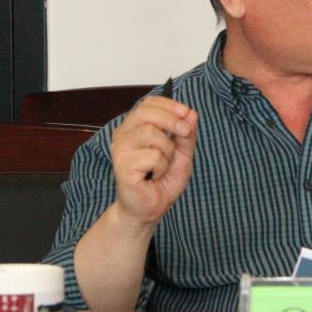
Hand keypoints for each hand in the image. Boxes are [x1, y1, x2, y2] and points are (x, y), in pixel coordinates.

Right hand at [109, 95, 198, 226]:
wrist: (152, 208)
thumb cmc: (162, 180)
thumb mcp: (182, 154)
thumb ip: (186, 134)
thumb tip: (191, 113)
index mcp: (135, 127)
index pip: (149, 103)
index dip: (170, 104)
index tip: (186, 113)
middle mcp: (124, 134)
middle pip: (148, 112)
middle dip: (173, 121)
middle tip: (185, 133)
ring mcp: (120, 149)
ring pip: (152, 133)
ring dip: (168, 151)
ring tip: (163, 165)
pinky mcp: (122, 165)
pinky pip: (152, 155)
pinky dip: (162, 166)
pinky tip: (154, 175)